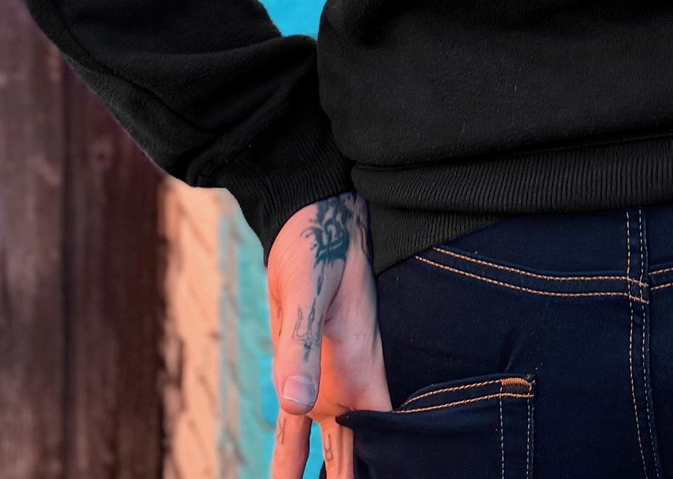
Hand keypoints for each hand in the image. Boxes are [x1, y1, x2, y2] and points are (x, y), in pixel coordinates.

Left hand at [267, 193, 390, 478]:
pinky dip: (292, 465)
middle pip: (356, 460)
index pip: (379, 446)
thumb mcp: (307, 292)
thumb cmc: (316, 248)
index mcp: (361, 375)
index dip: (381, 470)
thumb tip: (293, 405)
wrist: (309, 219)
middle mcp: (349, 389)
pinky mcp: (299, 379)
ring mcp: (326, 387)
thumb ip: (300, 349)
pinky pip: (295, 438)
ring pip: (328, 455)